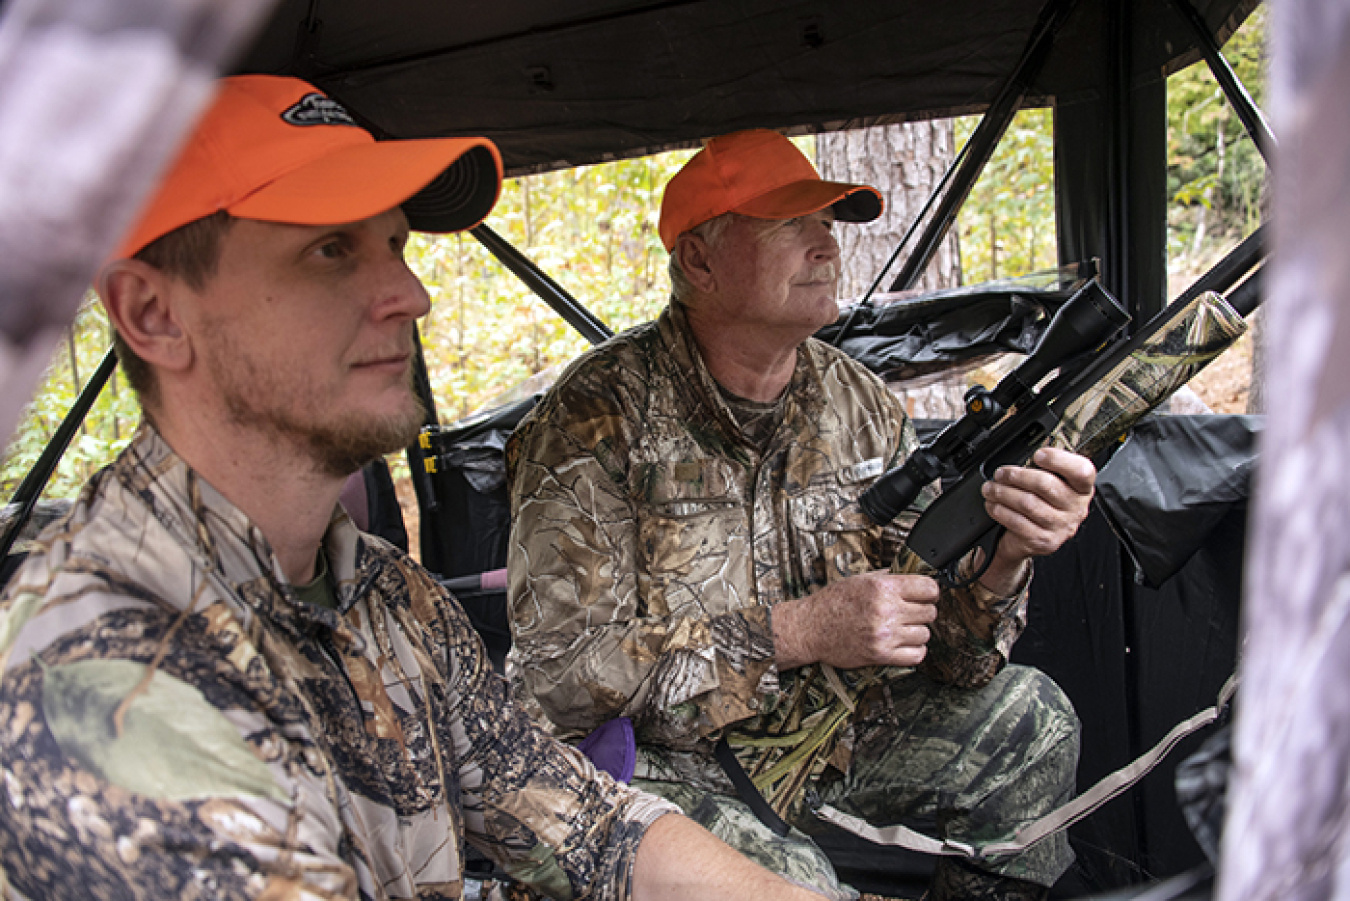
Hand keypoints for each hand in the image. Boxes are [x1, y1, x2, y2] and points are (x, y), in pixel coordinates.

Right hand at [772, 570, 938, 669]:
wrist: (811, 628)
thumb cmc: (833, 602)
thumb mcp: (860, 579)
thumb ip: (889, 577)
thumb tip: (916, 576)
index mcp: (882, 587)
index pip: (929, 588)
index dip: (929, 592)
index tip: (925, 595)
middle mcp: (886, 610)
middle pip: (930, 612)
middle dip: (922, 611)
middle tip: (909, 612)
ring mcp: (885, 634)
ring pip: (925, 634)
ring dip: (916, 631)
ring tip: (902, 628)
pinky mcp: (881, 655)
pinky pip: (916, 655)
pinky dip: (914, 650)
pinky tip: (903, 643)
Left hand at [980, 446, 1095, 592]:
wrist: (1032, 542)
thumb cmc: (1040, 505)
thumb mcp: (1050, 484)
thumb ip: (1044, 469)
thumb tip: (1024, 456)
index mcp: (1081, 488)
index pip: (1082, 470)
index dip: (1059, 459)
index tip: (1038, 455)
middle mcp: (1075, 508)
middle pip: (1045, 484)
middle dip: (1017, 476)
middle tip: (1001, 473)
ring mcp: (1060, 527)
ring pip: (1027, 503)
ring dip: (1003, 492)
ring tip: (991, 488)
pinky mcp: (1043, 541)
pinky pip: (1017, 522)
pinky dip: (1000, 510)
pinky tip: (993, 505)